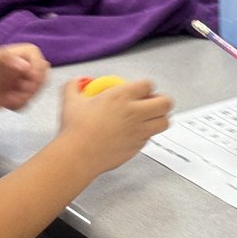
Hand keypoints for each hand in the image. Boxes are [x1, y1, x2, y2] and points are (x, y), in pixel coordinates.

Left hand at [0, 44, 48, 120]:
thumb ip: (2, 60)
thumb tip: (26, 65)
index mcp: (4, 56)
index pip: (32, 53)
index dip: (37, 65)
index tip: (29, 79)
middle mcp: (8, 69)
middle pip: (37, 71)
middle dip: (35, 84)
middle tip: (21, 93)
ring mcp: (6, 84)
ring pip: (32, 87)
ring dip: (28, 96)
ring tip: (9, 102)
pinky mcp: (2, 100)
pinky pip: (22, 101)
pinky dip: (20, 105)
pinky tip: (5, 107)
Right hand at [58, 78, 172, 173]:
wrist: (78, 155)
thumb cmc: (76, 130)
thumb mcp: (71, 101)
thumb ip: (73, 86)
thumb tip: (75, 82)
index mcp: (122, 97)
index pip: (148, 84)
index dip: (145, 87)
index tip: (139, 90)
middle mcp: (135, 113)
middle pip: (165, 102)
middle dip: (162, 101)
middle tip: (153, 102)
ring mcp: (139, 131)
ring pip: (164, 122)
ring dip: (160, 118)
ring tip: (150, 118)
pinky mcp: (138, 146)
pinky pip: (150, 137)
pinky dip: (146, 134)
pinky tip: (134, 133)